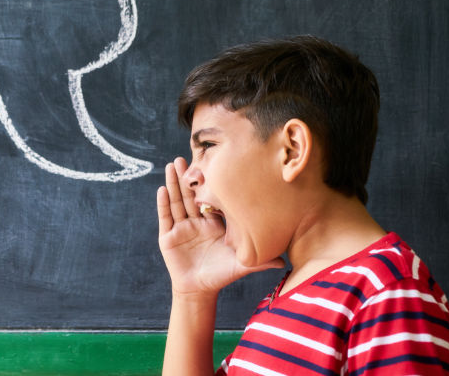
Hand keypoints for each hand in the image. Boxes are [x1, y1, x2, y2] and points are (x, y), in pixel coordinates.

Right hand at [157, 157, 282, 295]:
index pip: (210, 199)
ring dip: (173, 183)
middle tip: (186, 157)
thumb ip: (260, 261)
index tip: (211, 166)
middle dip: (187, 176)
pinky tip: (162, 189)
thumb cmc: (220, 275)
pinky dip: (163, 203)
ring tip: (172, 165)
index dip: (209, 184)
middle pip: (190, 195)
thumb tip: (286, 262)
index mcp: (213, 224)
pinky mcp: (168, 236)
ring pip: (177, 201)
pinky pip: (165, 217)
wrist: (199, 291)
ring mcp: (181, 228)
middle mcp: (196, 222)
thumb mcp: (241, 264)